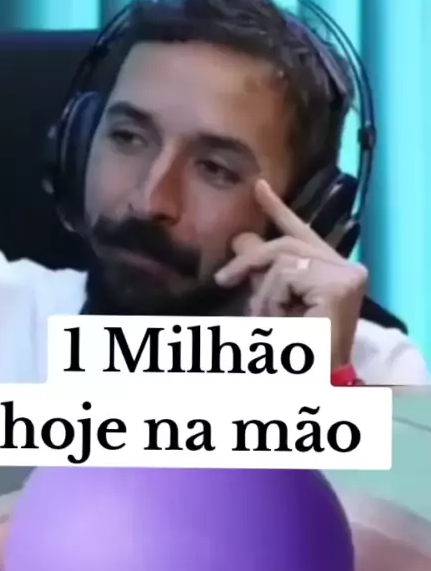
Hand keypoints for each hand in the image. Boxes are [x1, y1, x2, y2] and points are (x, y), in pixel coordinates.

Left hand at [215, 179, 367, 369]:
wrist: (316, 383)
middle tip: (224, 279)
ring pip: (282, 259)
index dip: (278, 210)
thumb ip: (262, 273)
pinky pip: (286, 275)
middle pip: (285, 243)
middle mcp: (347, 268)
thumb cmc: (295, 353)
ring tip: (267, 319)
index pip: (300, 234)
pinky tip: (281, 319)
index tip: (258, 187)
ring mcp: (347, 275)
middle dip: (250, 261)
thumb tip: (243, 238)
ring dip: (264, 292)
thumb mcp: (271, 304)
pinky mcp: (340, 284)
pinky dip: (272, 298)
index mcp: (331, 271)